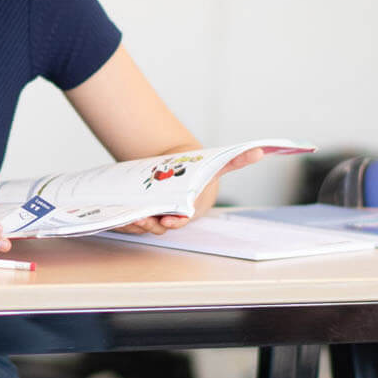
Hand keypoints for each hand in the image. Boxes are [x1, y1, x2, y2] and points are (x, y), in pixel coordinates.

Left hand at [113, 148, 271, 234]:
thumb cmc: (198, 174)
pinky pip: (130, 224)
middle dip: (149, 224)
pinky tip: (116, 217)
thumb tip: (260, 150)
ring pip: (143, 227)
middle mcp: (172, 218)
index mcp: (190, 210)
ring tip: (127, 217)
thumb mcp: (216, 165)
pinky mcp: (140, 216)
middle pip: (159, 226)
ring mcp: (155, 218)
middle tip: (141, 218)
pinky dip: (123, 222)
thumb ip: (236, 160)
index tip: (168, 219)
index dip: (176, 221)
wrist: (180, 174)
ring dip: (134, 224)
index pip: (183, 219)